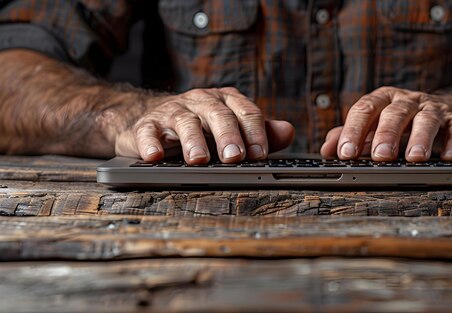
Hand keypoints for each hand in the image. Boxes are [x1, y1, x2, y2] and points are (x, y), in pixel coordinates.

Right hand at [114, 87, 294, 163]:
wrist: (153, 120)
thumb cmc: (202, 128)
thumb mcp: (233, 129)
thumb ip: (260, 132)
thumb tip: (288, 131)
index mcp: (227, 101)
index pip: (246, 112)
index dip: (255, 132)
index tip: (260, 154)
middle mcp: (202, 101)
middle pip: (219, 115)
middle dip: (228, 136)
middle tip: (234, 158)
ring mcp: (174, 111)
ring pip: (185, 122)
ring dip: (193, 141)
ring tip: (199, 160)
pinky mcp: (148, 124)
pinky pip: (148, 132)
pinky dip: (151, 143)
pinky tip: (155, 156)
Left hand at [320, 87, 451, 161]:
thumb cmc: (409, 124)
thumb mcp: (378, 127)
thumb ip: (353, 136)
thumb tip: (327, 150)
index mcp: (384, 100)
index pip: (365, 110)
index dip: (354, 131)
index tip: (345, 154)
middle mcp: (408, 101)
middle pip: (395, 113)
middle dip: (386, 135)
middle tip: (379, 157)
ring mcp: (435, 110)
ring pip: (427, 120)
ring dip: (421, 139)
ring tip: (414, 159)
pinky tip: (448, 158)